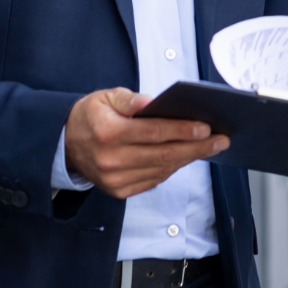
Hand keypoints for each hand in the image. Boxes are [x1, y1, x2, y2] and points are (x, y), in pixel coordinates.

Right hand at [64, 87, 229, 198]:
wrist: (65, 145)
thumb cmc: (91, 116)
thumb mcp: (105, 97)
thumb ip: (129, 100)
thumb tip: (150, 103)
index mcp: (108, 133)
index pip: (153, 133)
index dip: (181, 130)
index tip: (205, 127)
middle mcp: (111, 160)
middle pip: (163, 155)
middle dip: (196, 147)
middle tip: (221, 140)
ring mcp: (115, 179)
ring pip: (162, 169)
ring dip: (189, 158)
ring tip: (211, 147)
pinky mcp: (119, 191)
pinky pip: (154, 180)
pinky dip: (173, 168)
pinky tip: (188, 156)